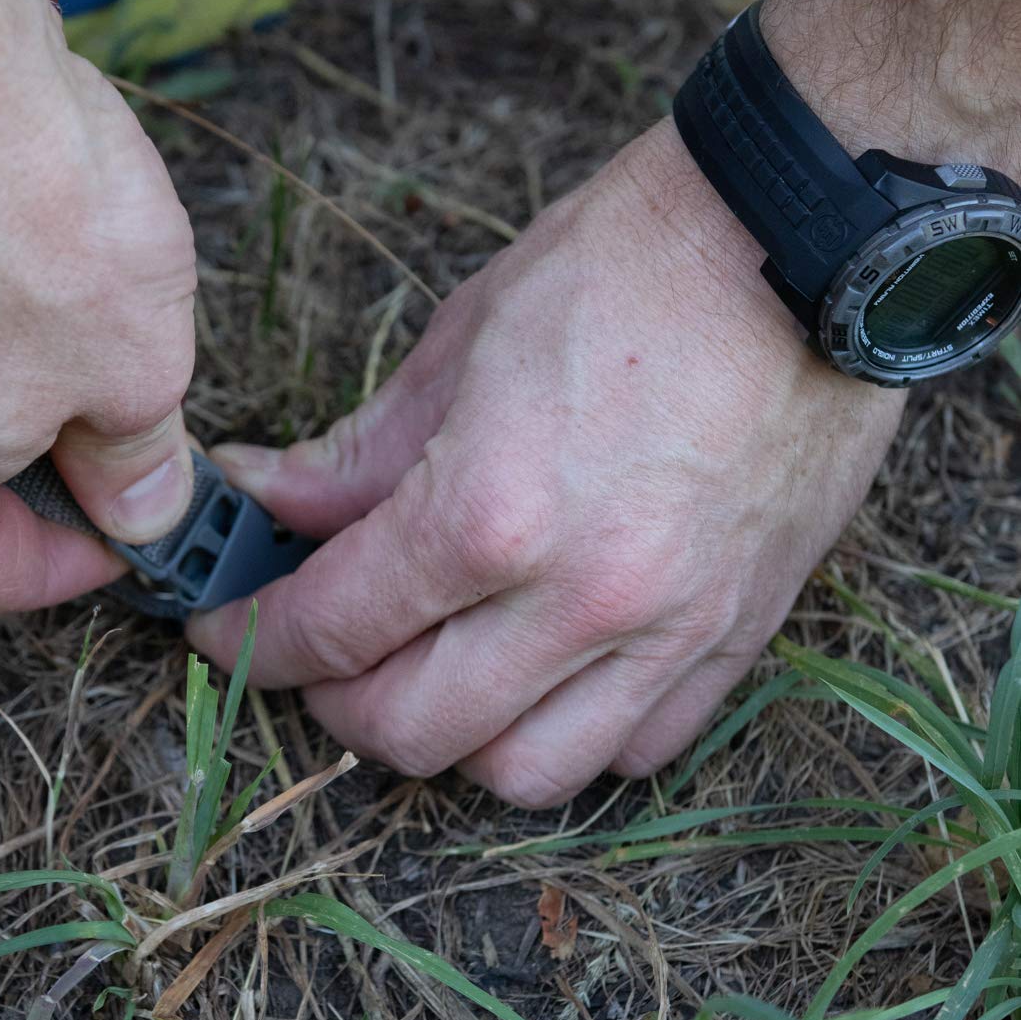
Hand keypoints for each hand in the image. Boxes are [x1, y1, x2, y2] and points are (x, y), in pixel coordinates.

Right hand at [0, 14, 196, 612]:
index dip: (91, 558)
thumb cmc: (20, 207)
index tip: (149, 523)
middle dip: (46, 463)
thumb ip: (137, 461)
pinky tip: (19, 250)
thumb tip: (141, 504)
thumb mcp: (136, 368)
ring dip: (6, 379)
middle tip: (132, 415)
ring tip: (84, 312)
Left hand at [188, 119, 902, 806]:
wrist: (797, 245)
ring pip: (526, 774)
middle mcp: (579, 598)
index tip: (223, 628)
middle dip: (333, 703)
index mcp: (488, 512)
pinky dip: (572, 737)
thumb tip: (266, 501)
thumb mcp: (458, 344)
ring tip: (428, 679)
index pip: (332, 629)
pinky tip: (541, 680)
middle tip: (314, 657)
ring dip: (454, 743)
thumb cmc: (625, 268)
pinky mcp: (740, 637)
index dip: (252, 640)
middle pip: (412, 733)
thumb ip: (357, 454)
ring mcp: (670, 632)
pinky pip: (638, 750)